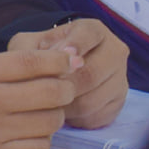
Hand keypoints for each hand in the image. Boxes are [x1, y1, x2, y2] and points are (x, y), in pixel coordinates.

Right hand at [0, 49, 76, 148]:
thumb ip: (8, 64)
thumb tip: (59, 62)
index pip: (33, 62)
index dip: (59, 60)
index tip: (66, 61)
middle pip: (51, 91)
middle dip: (65, 87)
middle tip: (61, 88)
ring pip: (51, 121)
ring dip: (55, 113)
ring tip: (42, 110)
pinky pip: (40, 147)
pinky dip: (42, 138)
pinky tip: (30, 131)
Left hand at [8, 19, 127, 128]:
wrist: (57, 72)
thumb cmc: (41, 53)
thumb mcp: (29, 44)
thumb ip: (29, 49)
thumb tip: (47, 61)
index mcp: (93, 30)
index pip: (88, 35)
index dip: (75, 45)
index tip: (63, 54)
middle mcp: (114, 51)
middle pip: (91, 74)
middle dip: (62, 86)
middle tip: (41, 91)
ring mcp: (120, 78)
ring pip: (93, 99)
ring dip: (65, 105)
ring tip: (46, 103)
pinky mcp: (118, 102)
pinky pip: (96, 115)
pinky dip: (75, 118)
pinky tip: (61, 111)